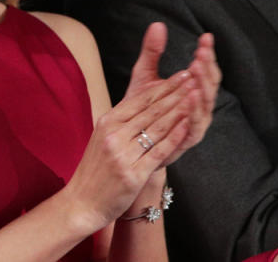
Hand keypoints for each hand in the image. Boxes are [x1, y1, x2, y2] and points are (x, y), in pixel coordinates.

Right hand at [62, 49, 196, 231]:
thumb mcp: (102, 139)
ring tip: (196, 98)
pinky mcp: (133, 173)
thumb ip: (120, 123)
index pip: (139, 100)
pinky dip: (174, 138)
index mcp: (106, 122)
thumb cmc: (95, 171)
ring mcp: (122, 153)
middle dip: (175, 93)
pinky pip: (158, 151)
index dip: (162, 87)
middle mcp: (113, 134)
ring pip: (157, 128)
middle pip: (151, 110)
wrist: (81, 201)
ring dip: (179, 111)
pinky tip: (187, 126)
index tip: (179, 75)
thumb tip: (143, 105)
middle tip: (193, 78)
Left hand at [123, 23, 218, 165]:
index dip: (207, 54)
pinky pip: (195, 126)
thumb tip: (158, 24)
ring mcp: (193, 124)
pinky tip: (191, 95)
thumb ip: (152, 52)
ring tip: (197, 70)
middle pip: (209, 85)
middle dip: (207, 68)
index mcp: (191, 91)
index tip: (205, 37)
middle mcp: (197, 107)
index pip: (204, 70)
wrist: (131, 142)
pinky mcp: (185, 140)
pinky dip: (195, 111)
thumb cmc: (140, 108)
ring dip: (203, 87)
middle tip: (201, 53)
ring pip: (206, 105)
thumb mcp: (144, 76)